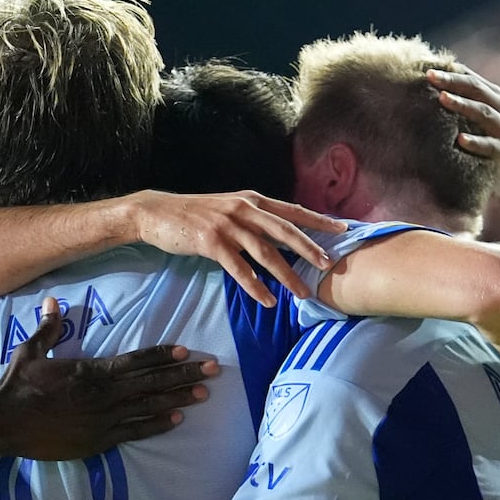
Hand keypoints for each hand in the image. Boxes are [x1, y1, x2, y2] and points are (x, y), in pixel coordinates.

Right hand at [0, 297, 216, 459]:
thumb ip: (48, 328)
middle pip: (151, 382)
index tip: (187, 350)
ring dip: (178, 398)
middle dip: (184, 374)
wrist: (3, 423)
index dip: (163, 355)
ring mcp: (102, 419)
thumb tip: (53, 301)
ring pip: (148, 406)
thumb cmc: (16, 386)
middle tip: (213, 370)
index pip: (135, 360)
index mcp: (90, 370)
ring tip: (203, 393)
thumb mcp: (30, 351)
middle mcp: (103, 394)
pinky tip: (176, 420)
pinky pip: (134, 432)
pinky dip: (156, 425)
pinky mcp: (97, 440)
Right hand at [127, 189, 343, 306]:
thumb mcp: (227, 208)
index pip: (292, 211)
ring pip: (265, 253)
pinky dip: (255, 286)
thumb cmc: (192, 214)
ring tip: (302, 293)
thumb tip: (275, 234)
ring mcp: (227, 225)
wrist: (156, 213)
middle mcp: (244, 209)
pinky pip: (239, 268)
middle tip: (331, 265)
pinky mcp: (211, 243)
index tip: (343, 229)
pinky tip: (267, 299)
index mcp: (251, 200)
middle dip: (311, 249)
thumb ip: (251, 218)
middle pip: (285, 231)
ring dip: (286, 275)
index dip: (318, 221)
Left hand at [428, 65, 499, 206]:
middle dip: (453, 81)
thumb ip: (463, 107)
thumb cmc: (491, 145)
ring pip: (484, 113)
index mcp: (494, 99)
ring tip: (442, 98)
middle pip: (477, 90)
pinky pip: (491, 146)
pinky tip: (460, 140)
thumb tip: (431, 92)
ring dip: (462, 105)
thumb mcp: (478, 123)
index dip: (451, 71)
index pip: (472, 80)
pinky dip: (476, 142)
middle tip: (430, 76)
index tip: (427, 66)